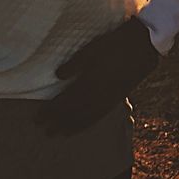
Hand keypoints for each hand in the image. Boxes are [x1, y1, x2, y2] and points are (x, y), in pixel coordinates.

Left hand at [37, 17, 159, 136]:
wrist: (140, 48)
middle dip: (56, 122)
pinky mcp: (115, 100)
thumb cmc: (113, 44)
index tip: (38, 118)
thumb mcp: (91, 49)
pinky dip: (86, 124)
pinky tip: (79, 127)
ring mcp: (107, 99)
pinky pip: (98, 117)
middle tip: (43, 130)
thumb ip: (74, 64)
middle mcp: (97, 94)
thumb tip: (57, 75)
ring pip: (85, 118)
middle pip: (72, 113)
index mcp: (89, 81)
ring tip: (57, 134)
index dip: (51, 111)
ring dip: (69, 127)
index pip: (65, 101)